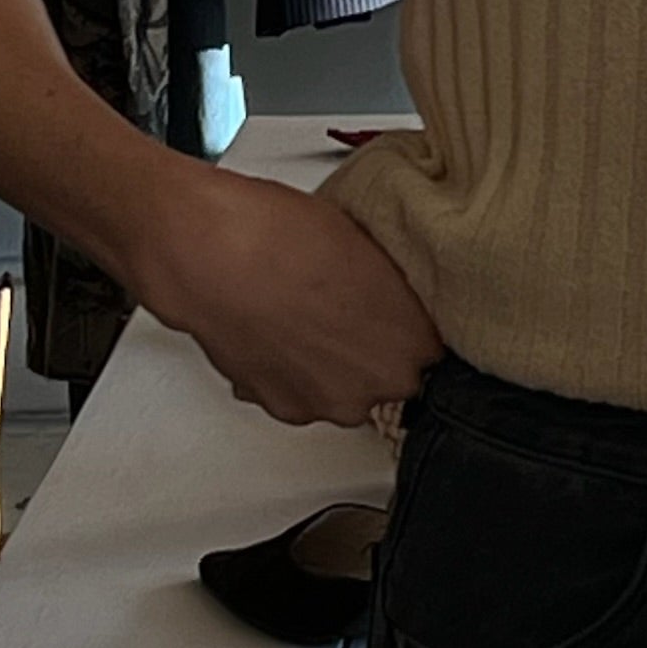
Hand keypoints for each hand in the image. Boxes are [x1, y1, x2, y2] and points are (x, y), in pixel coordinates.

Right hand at [135, 165, 445, 427]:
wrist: (211, 256)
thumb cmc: (282, 240)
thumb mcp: (366, 243)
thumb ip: (393, 287)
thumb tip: (394, 293)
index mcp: (409, 344)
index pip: (435, 350)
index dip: (412, 326)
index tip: (400, 313)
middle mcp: (372, 386)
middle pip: (392, 376)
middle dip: (375, 348)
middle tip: (351, 308)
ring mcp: (324, 402)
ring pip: (344, 388)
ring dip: (333, 362)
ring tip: (309, 314)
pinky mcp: (280, 407)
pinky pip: (302, 393)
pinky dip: (294, 369)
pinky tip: (282, 329)